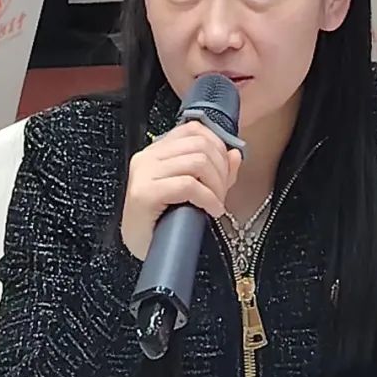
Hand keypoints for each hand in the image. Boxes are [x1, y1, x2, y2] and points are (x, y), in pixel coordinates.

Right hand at [121, 122, 242, 260]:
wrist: (141, 247)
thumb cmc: (164, 220)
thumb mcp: (194, 191)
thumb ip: (216, 170)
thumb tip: (235, 154)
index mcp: (156, 150)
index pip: (193, 129)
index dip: (217, 145)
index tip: (225, 170)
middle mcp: (147, 156)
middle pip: (200, 145)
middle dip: (220, 169)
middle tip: (222, 193)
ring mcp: (144, 174)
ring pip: (197, 162)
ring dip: (216, 185)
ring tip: (216, 204)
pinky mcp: (145, 193)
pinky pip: (188, 185)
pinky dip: (208, 198)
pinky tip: (212, 211)